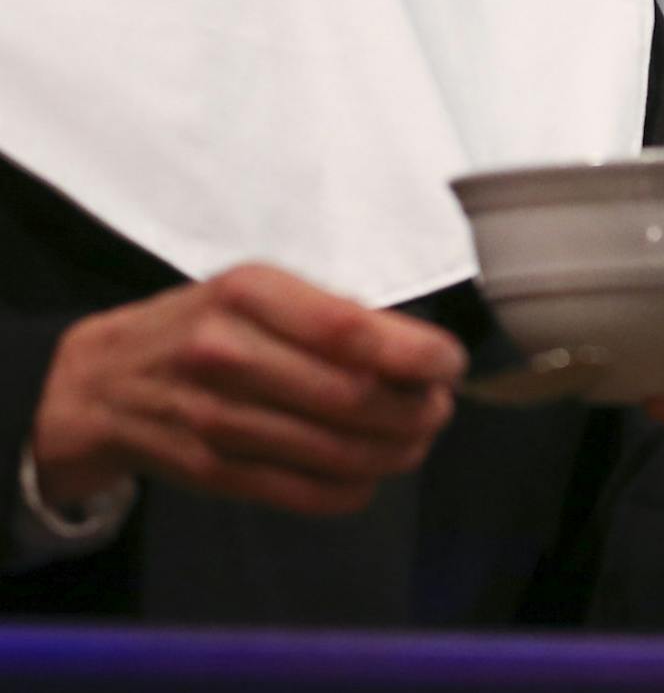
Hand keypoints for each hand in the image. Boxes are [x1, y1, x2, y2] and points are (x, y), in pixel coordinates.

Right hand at [31, 264, 465, 517]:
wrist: (95, 383)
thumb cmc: (199, 325)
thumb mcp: (255, 290)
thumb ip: (329, 314)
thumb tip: (416, 348)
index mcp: (249, 294)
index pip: (350, 331)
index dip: (416, 354)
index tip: (450, 364)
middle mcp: (228, 355)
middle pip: (351, 397)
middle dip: (415, 409)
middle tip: (439, 408)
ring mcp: (215, 419)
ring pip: (332, 451)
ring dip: (393, 452)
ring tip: (416, 440)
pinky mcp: (209, 471)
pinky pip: (300, 491)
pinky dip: (350, 489)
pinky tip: (370, 474)